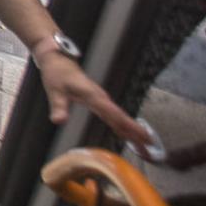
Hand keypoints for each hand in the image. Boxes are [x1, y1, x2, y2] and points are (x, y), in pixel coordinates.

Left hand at [37, 53, 153, 149]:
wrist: (58, 59)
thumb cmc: (57, 73)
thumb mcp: (54, 90)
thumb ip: (58, 106)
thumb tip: (59, 121)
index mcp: (93, 95)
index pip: (114, 113)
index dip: (129, 126)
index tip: (143, 135)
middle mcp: (101, 98)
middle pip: (122, 117)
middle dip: (137, 132)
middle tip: (151, 146)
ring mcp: (101, 100)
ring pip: (120, 117)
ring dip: (132, 131)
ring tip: (145, 146)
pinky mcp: (99, 101)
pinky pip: (114, 116)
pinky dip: (122, 126)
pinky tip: (128, 136)